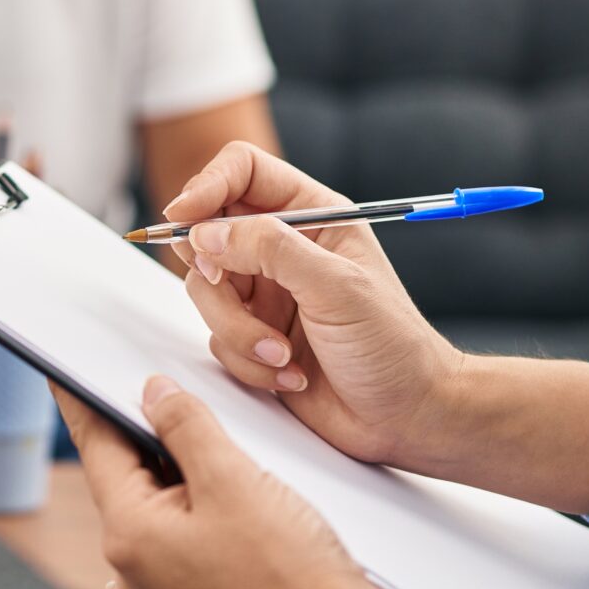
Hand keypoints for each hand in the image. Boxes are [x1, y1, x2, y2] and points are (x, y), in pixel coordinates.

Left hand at [58, 379, 388, 588]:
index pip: (97, 447)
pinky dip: (200, 496)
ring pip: (162, 502)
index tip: (60, 368)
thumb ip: (187, 427)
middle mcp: (137, 566)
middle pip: (128, 474)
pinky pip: (187, 530)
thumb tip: (154, 394)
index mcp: (130, 535)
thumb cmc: (290, 574)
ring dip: (180, 462)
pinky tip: (231, 477)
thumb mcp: (234, 481)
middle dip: (142, 426)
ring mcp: (167, 586)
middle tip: (150, 379)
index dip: (82, 399)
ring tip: (205, 422)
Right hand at [167, 142, 462, 467]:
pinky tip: (291, 375)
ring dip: (237, 329)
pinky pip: (216, 338)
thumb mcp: (338, 286)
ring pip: (205, 291)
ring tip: (282, 354)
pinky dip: (247, 361)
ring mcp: (265, 294)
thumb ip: (271, 250)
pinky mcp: (254, 336)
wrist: (406, 417)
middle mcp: (283, 250)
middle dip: (213, 271)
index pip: (242, 171)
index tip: (182, 217)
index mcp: (313, 215)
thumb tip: (206, 233)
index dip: (206, 187)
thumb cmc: (393, 345)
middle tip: (228, 288)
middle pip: (208, 232)